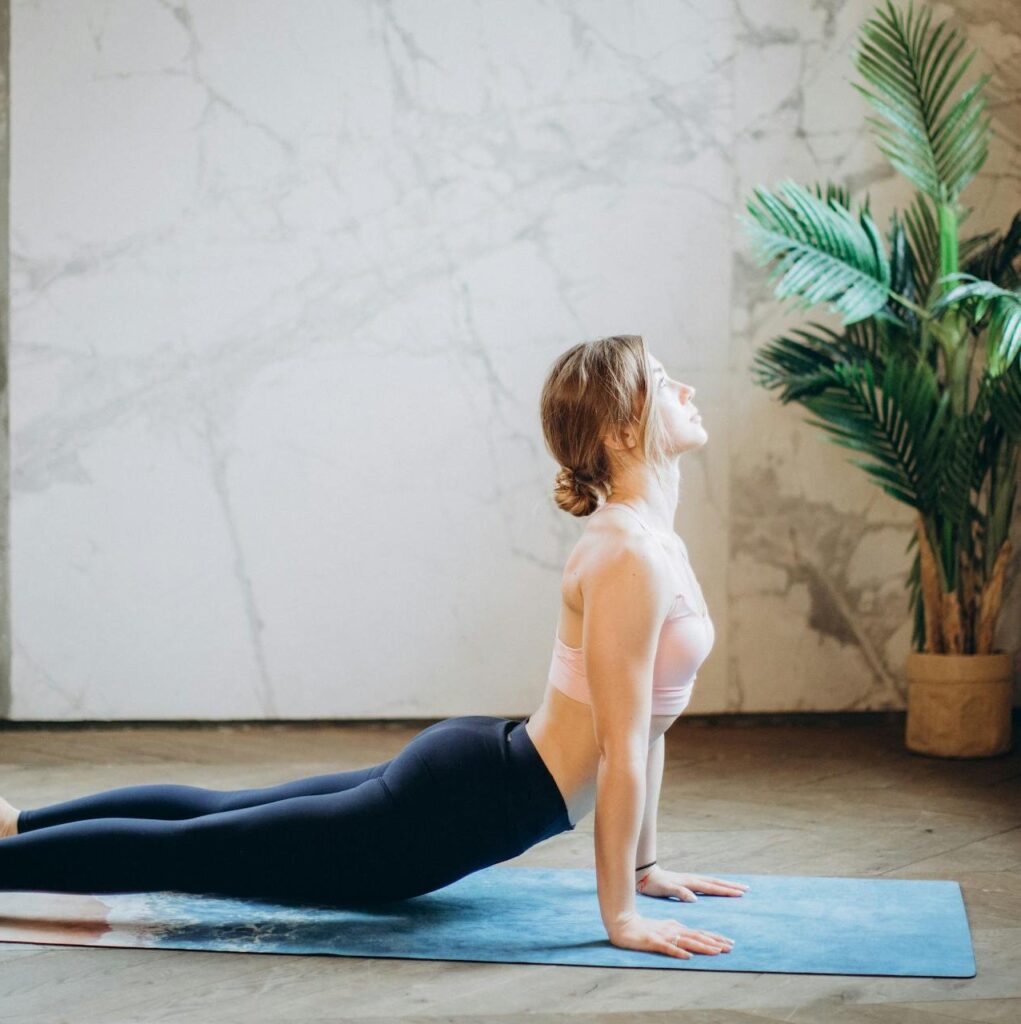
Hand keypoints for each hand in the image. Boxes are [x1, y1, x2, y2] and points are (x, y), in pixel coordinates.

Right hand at [608, 912, 733, 959]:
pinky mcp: (653, 941)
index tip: (729, 943)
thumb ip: (677, 934)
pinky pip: (667, 948)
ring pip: (687, 942)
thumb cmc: (643, 928)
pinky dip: (678, 952)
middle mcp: (673, 930)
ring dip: (703, 946)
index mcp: (676, 927)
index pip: (699, 933)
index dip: (715, 938)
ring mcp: (664, 936)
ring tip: (716, 951)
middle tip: (731, 947)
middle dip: (715, 942)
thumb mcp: (663, 929)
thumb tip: (690, 944)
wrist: (622, 923)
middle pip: (697, 937)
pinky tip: (687, 957)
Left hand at [637, 866, 749, 901]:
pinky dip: (715, 885)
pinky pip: (706, 883)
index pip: (712, 887)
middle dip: (731, 886)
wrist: (646, 874)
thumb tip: (695, 899)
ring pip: (712, 882)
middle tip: (746, 889)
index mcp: (690, 883)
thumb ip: (679, 893)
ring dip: (725, 885)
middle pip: (716, 883)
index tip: (740, 893)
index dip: (726, 891)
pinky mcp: (687, 882)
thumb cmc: (655, 884)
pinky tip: (717, 888)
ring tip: (737, 887)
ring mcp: (690, 880)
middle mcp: (693, 880)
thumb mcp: (666, 889)